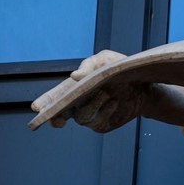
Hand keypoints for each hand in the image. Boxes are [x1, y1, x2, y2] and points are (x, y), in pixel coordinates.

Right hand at [31, 50, 146, 132]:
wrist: (145, 84)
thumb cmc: (121, 69)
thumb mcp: (107, 60)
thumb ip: (90, 64)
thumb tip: (74, 76)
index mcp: (74, 87)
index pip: (54, 96)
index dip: (44, 103)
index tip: (37, 108)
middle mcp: (78, 103)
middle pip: (59, 114)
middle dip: (55, 117)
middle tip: (57, 118)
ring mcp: (89, 115)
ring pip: (81, 116)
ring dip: (92, 105)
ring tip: (105, 93)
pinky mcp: (102, 124)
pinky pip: (98, 122)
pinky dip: (105, 112)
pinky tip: (114, 102)